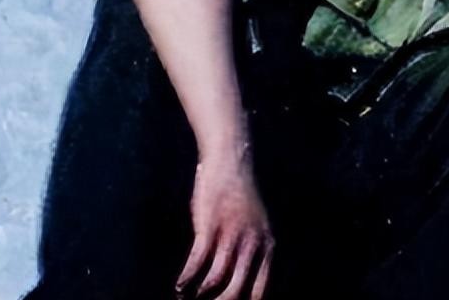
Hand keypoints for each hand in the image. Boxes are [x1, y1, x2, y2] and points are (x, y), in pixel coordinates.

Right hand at [176, 153, 274, 299]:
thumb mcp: (257, 229)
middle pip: (235, 293)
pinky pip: (196, 263)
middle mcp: (253, 245)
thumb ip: (254, 255)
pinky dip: (186, 279)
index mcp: (268, 248)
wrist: (231, 163)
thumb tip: (242, 285)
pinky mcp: (210, 228)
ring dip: (197, 295)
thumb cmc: (241, 199)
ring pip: (214, 282)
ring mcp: (231, 236)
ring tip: (187, 298)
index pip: (259, 292)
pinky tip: (180, 286)